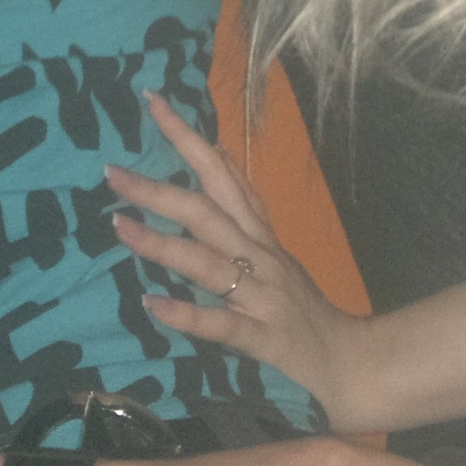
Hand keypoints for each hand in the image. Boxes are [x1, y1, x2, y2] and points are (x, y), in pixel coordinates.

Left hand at [106, 93, 379, 429]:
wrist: (354, 364)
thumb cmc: (305, 313)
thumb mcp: (277, 253)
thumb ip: (246, 209)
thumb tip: (217, 154)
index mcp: (261, 236)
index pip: (223, 175)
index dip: (188, 137)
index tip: (152, 101)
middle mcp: (262, 258)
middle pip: (208, 212)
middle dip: (159, 190)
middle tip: (111, 172)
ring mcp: (265, 297)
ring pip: (209, 262)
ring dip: (162, 243)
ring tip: (120, 226)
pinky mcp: (266, 339)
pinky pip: (223, 323)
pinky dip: (187, 313)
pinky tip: (152, 304)